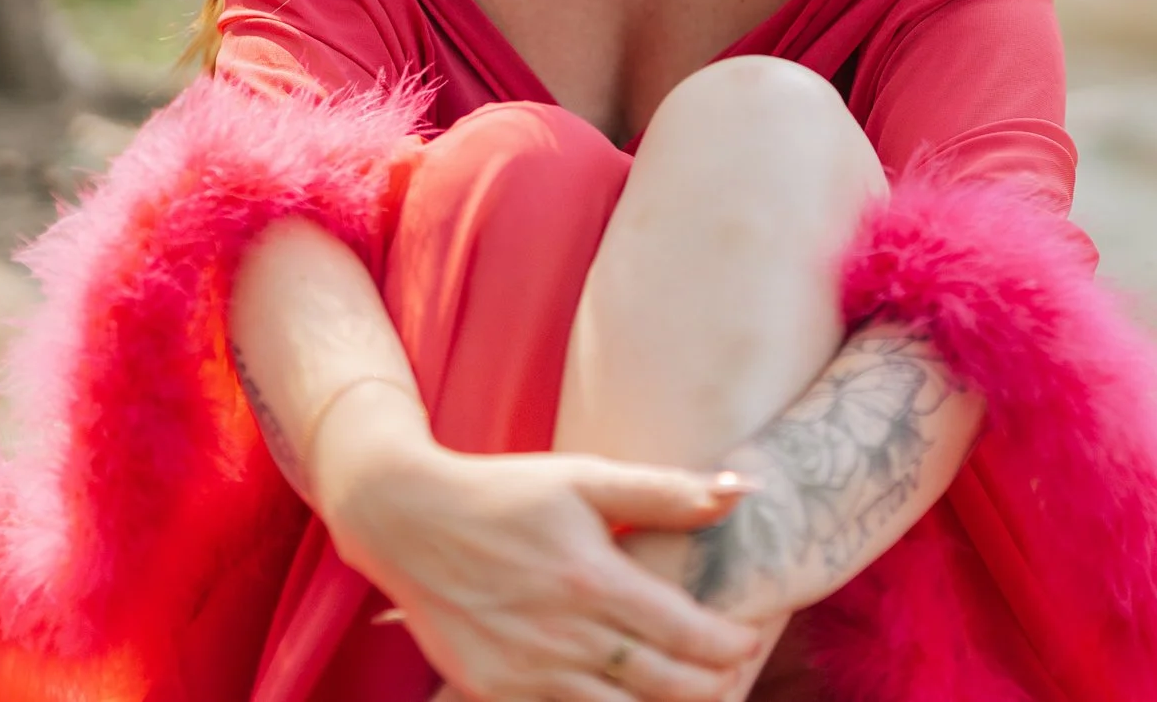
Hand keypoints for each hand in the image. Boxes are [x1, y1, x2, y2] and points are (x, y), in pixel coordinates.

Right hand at [313, 387, 761, 700]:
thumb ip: (667, 492)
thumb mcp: (585, 477)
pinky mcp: (495, 693)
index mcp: (594, 579)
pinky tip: (627, 694)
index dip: (731, 646)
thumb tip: (742, 492)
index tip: (749, 638)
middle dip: (713, 684)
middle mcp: (564, 635)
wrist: (406, 520)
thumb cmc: (506, 493)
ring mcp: (527, 673)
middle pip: (667, 686)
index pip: (689, 634)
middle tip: (730, 671)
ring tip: (690, 688)